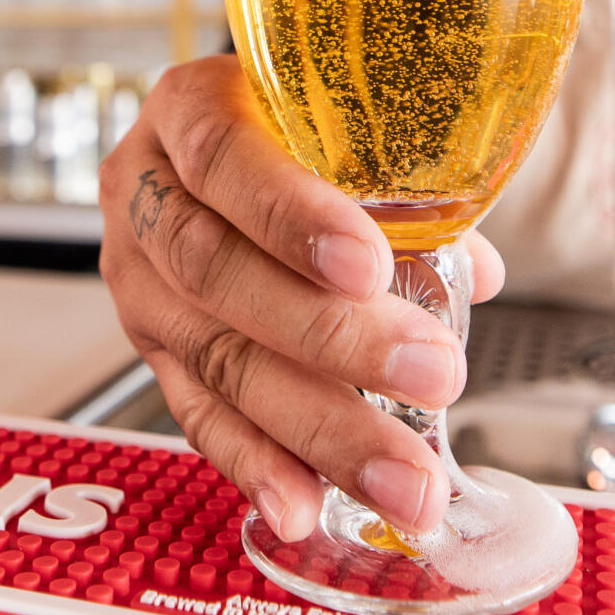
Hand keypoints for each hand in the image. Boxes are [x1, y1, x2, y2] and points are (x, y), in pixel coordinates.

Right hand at [98, 55, 504, 541]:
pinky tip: (304, 505)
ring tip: (400, 477)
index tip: (369, 264)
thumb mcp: (343, 125)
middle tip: (431, 373)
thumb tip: (475, 274)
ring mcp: (139, 279)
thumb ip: (407, 188)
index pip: (224, 158)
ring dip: (316, 427)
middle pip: (218, 271)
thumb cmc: (296, 126)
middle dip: (330, 336)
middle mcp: (144, 193)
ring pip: (217, 357)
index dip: (291, 216)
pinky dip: (257, 464)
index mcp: (188, 109)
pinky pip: (198, 413)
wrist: (227, 140)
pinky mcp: (152, 351)